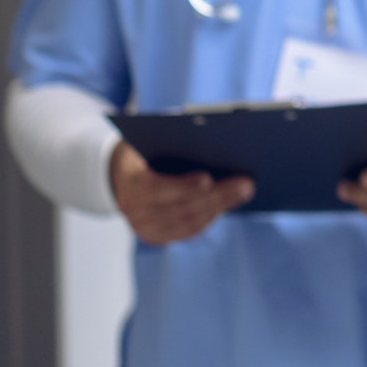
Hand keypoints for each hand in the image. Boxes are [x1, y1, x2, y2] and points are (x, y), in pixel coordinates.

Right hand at [110, 140, 253, 244]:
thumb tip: (212, 130)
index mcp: (130, 183)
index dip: (182, 186)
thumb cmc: (143, 150)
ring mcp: (145, 227)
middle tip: (246, 183)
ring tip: (245, 191)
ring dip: (220, 206)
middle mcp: (135, 210)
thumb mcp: (149, 139)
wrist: (119, 176)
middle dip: (217, 196)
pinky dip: (210, 216)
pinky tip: (229, 203)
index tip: (208, 179)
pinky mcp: (157, 236)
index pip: (157, 188)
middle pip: (180, 208)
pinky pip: (188, 231)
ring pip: (188, 222)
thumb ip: (173, 137)